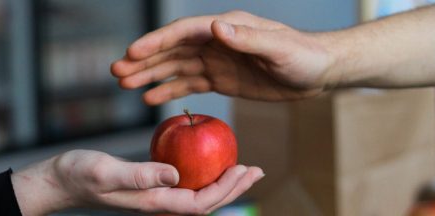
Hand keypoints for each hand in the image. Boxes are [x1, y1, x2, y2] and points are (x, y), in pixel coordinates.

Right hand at [11, 150, 263, 214]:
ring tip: (243, 168)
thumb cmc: (80, 175)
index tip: (245, 169)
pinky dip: (205, 174)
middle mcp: (160, 202)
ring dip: (223, 182)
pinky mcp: (152, 186)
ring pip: (199, 193)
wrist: (62, 181)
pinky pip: (186, 183)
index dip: (226, 189)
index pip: (200, 203)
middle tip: (257, 170)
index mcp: (154, 202)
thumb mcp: (106, 171)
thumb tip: (176, 175)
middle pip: (206, 202)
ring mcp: (156, 196)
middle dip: (234, 188)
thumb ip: (140, 175)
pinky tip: (211, 160)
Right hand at [111, 10, 338, 104]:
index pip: (184, 32)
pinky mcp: (221, 80)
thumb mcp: (277, 48)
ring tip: (125, 84)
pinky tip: (151, 97)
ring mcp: (216, 61)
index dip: (157, 42)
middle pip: (173, 50)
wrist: (317, 73)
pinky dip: (170, 90)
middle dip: (144, 60)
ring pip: (176, 68)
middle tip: (116, 71)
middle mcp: (216, 41)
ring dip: (150, 75)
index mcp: (226, 28)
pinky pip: (190, 85)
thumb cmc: (303, 56)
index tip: (133, 52)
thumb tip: (214, 27)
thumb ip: (246, 38)